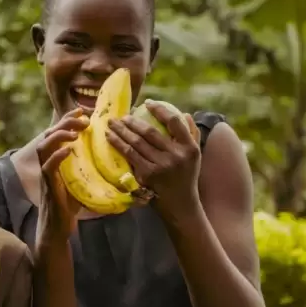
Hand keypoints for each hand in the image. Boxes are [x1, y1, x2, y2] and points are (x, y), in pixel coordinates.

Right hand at [37, 109, 88, 229]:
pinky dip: (57, 155)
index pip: (58, 133)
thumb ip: (93, 171)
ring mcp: (46, 174)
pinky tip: (69, 150)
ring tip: (75, 132)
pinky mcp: (48, 186)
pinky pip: (48, 166)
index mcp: (56, 161)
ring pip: (44, 146)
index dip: (68, 119)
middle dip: (64, 122)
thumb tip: (121, 168)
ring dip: (59, 135)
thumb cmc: (70, 207)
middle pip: (49, 134)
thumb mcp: (83, 183)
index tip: (82, 111)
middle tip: (82, 119)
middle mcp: (48, 164)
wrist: (57, 228)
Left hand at [105, 100, 202, 214]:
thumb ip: (192, 134)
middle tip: (121, 116)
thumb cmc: (186, 176)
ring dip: (121, 131)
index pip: (174, 122)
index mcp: (190, 148)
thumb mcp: (195, 155)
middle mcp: (176, 156)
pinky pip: (130, 156)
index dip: (160, 110)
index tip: (148, 103)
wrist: (180, 204)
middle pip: (150, 132)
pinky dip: (118, 145)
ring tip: (111, 124)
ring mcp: (160, 166)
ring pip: (137, 143)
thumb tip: (184, 113)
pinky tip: (110, 138)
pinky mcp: (147, 175)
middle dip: (132, 121)